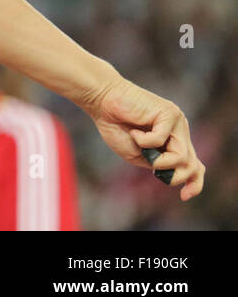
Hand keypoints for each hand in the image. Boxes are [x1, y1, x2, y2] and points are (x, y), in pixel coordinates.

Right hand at [81, 76, 204, 200]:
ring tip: (140, 147)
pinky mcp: (169, 113)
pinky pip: (162, 139)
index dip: (194, 183)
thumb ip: (158, 165)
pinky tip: (134, 131)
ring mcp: (177, 122)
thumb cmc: (115, 126)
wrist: (102, 101)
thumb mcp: (138, 155)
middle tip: (154, 169)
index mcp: (173, 142)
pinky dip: (144, 141)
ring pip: (181, 156)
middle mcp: (179, 132)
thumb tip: (175, 172)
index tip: (184, 196)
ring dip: (159, 160)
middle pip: (193, 165)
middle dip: (175, 176)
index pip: (195, 166)